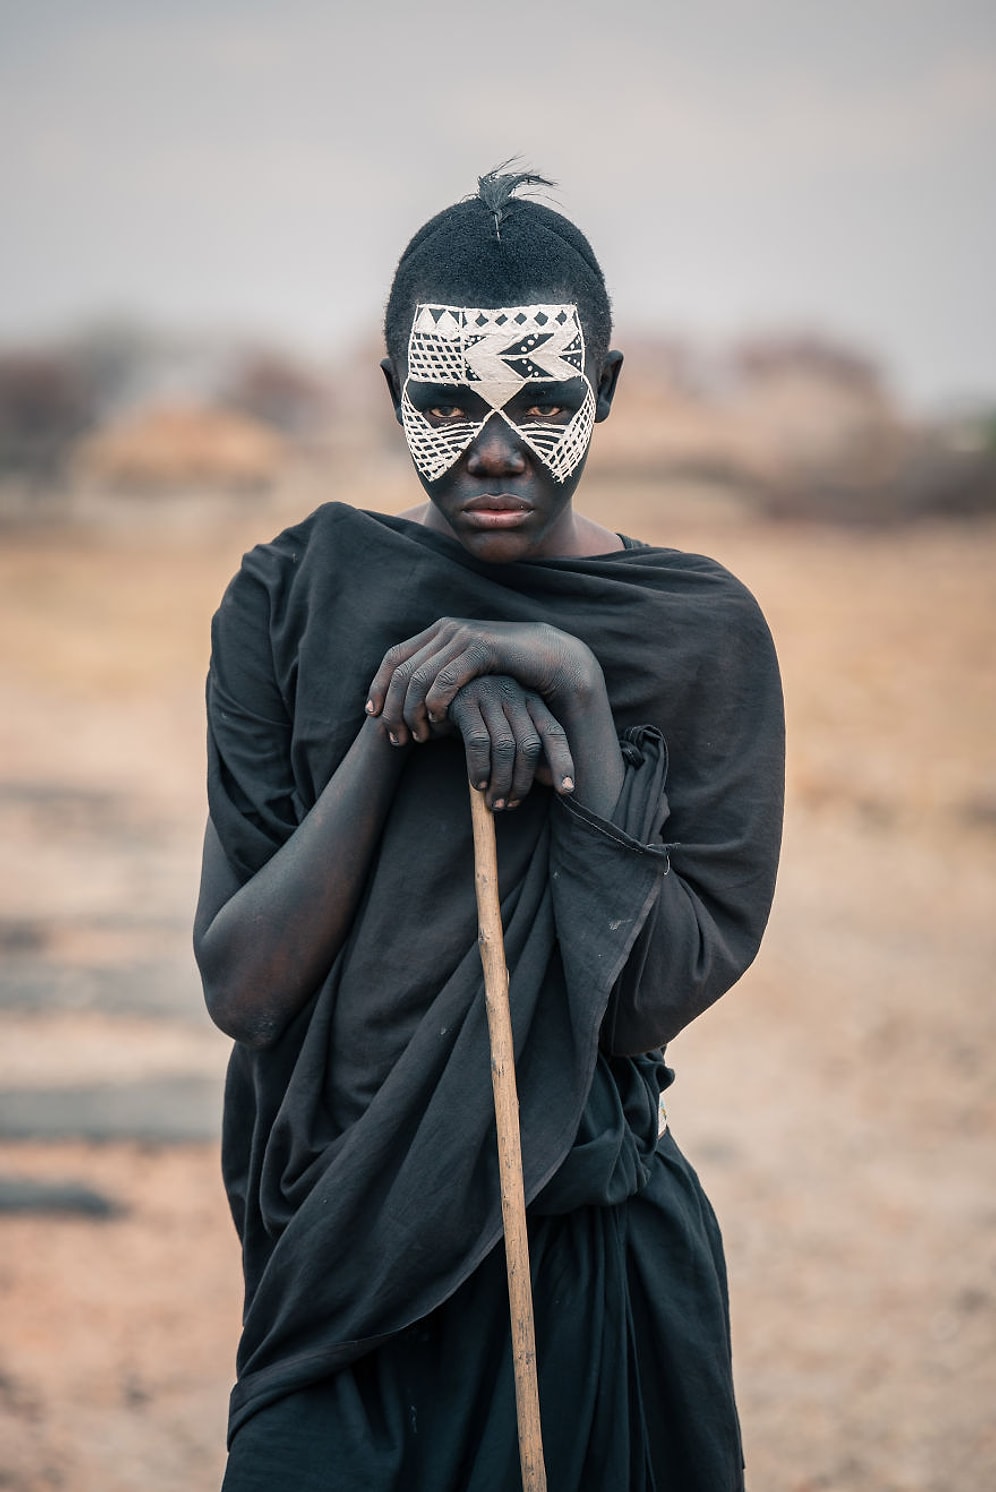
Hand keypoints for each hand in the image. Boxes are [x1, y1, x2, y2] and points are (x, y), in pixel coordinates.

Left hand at [365, 617, 596, 746]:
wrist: (549, 657)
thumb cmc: (508, 672)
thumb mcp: (467, 673)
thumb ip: (440, 678)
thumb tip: (407, 703)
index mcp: (438, 632)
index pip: (394, 658)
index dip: (379, 686)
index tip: (372, 715)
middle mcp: (446, 630)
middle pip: (402, 672)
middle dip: (393, 709)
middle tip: (396, 739)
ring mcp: (463, 636)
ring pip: (420, 679)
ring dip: (413, 713)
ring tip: (418, 738)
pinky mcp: (481, 648)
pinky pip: (446, 679)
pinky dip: (436, 703)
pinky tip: (439, 722)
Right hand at [447, 675, 574, 808]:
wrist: (428, 694)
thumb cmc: (470, 718)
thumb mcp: (500, 730)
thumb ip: (522, 751)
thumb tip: (550, 782)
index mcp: (530, 698)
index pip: (554, 732)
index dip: (562, 762)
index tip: (565, 790)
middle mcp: (514, 692)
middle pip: (529, 744)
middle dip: (522, 782)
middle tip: (511, 806)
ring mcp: (489, 693)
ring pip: (505, 747)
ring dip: (501, 782)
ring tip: (494, 803)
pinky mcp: (464, 700)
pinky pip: (478, 742)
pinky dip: (480, 769)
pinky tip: (478, 785)